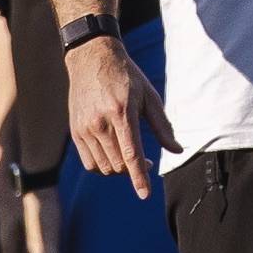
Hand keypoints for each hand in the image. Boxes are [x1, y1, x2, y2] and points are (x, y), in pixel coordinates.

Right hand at [66, 36, 173, 200]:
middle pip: (118, 164)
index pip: (131, 154)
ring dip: (120, 170)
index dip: (139, 177)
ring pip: (104, 167)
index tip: (145, 194)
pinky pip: (89, 162)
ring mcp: (85, 128)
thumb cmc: (126, 76)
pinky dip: (103, 167)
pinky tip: (113, 156)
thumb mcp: (149, 96)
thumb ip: (163, 126)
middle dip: (134, 171)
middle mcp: (100, 123)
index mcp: (121, 112)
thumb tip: (177, 150)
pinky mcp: (76, 131)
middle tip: (147, 163)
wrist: (91, 58)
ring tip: (130, 158)